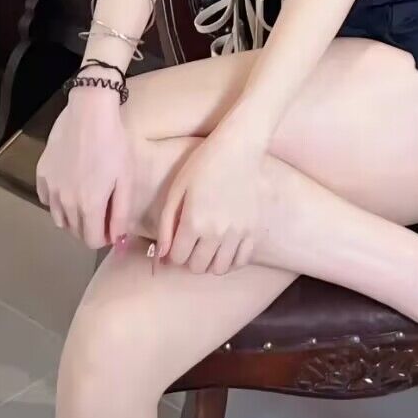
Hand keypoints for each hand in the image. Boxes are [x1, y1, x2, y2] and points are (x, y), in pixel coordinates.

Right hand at [37, 87, 135, 250]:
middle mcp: (64, 203)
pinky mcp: (41, 174)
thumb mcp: (125, 178)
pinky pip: (46, 199)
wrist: (89, 111)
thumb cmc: (114, 143)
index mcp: (88, 206)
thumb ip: (120, 213)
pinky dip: (57, 200)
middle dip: (89, 227)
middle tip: (102, 208)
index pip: (91, 241)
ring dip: (72, 216)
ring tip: (86, 196)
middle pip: (74, 231)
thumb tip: (116, 239)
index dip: (103, 236)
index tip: (111, 224)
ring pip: (58, 218)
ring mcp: (49, 189)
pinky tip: (69, 184)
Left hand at [156, 125, 264, 274]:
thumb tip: (163, 257)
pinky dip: (231, 260)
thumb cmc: (203, 164)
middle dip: (190, 259)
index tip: (177, 241)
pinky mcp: (254, 229)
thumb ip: (166, 225)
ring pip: (219, 269)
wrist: (239, 148)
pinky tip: (225, 247)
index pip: (178, 258)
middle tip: (191, 243)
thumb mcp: (177, 190)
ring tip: (207, 247)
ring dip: (210, 262)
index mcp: (194, 221)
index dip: (174, 252)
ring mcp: (238, 232)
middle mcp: (217, 232)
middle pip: (198, 267)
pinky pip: (242, 261)